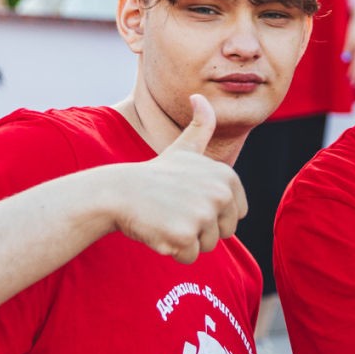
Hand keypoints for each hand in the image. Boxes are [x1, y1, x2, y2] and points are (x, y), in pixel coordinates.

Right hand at [110, 95, 248, 261]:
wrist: (118, 191)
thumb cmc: (154, 175)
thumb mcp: (183, 148)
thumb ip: (201, 126)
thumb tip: (200, 96)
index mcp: (227, 177)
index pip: (236, 216)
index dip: (212, 214)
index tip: (189, 199)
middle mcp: (220, 194)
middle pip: (224, 234)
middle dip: (200, 230)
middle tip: (175, 211)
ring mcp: (203, 214)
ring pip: (207, 247)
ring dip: (185, 240)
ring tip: (166, 218)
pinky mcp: (185, 235)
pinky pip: (189, 257)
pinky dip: (172, 249)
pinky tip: (158, 229)